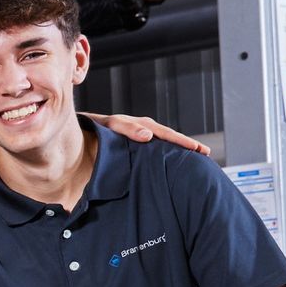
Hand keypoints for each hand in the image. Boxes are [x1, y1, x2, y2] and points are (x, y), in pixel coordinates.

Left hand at [83, 111, 209, 155]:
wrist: (80, 130)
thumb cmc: (94, 129)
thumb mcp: (110, 126)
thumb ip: (127, 129)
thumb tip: (148, 135)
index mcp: (139, 125)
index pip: (165, 133)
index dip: (181, 141)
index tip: (197, 149)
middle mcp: (141, 130)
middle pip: (169, 137)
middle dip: (186, 144)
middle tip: (205, 153)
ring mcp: (139, 137)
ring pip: (163, 142)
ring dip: (178, 149)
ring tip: (195, 156)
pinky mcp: (134, 146)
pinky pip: (153, 148)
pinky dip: (165, 152)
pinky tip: (172, 161)